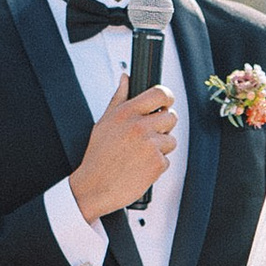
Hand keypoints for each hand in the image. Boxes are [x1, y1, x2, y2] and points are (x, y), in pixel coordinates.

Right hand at [69, 82, 176, 220]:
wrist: (94, 187)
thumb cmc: (98, 156)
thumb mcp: (104, 122)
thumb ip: (119, 98)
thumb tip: (125, 78)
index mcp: (127, 112)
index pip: (159, 93)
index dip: (167, 97)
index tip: (166, 103)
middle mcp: (140, 126)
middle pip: (171, 117)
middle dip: (164, 126)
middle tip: (149, 136)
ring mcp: (150, 144)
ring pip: (171, 140)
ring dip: (161, 148)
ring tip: (141, 155)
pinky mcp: (156, 163)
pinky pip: (167, 160)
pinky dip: (156, 166)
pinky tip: (140, 167)